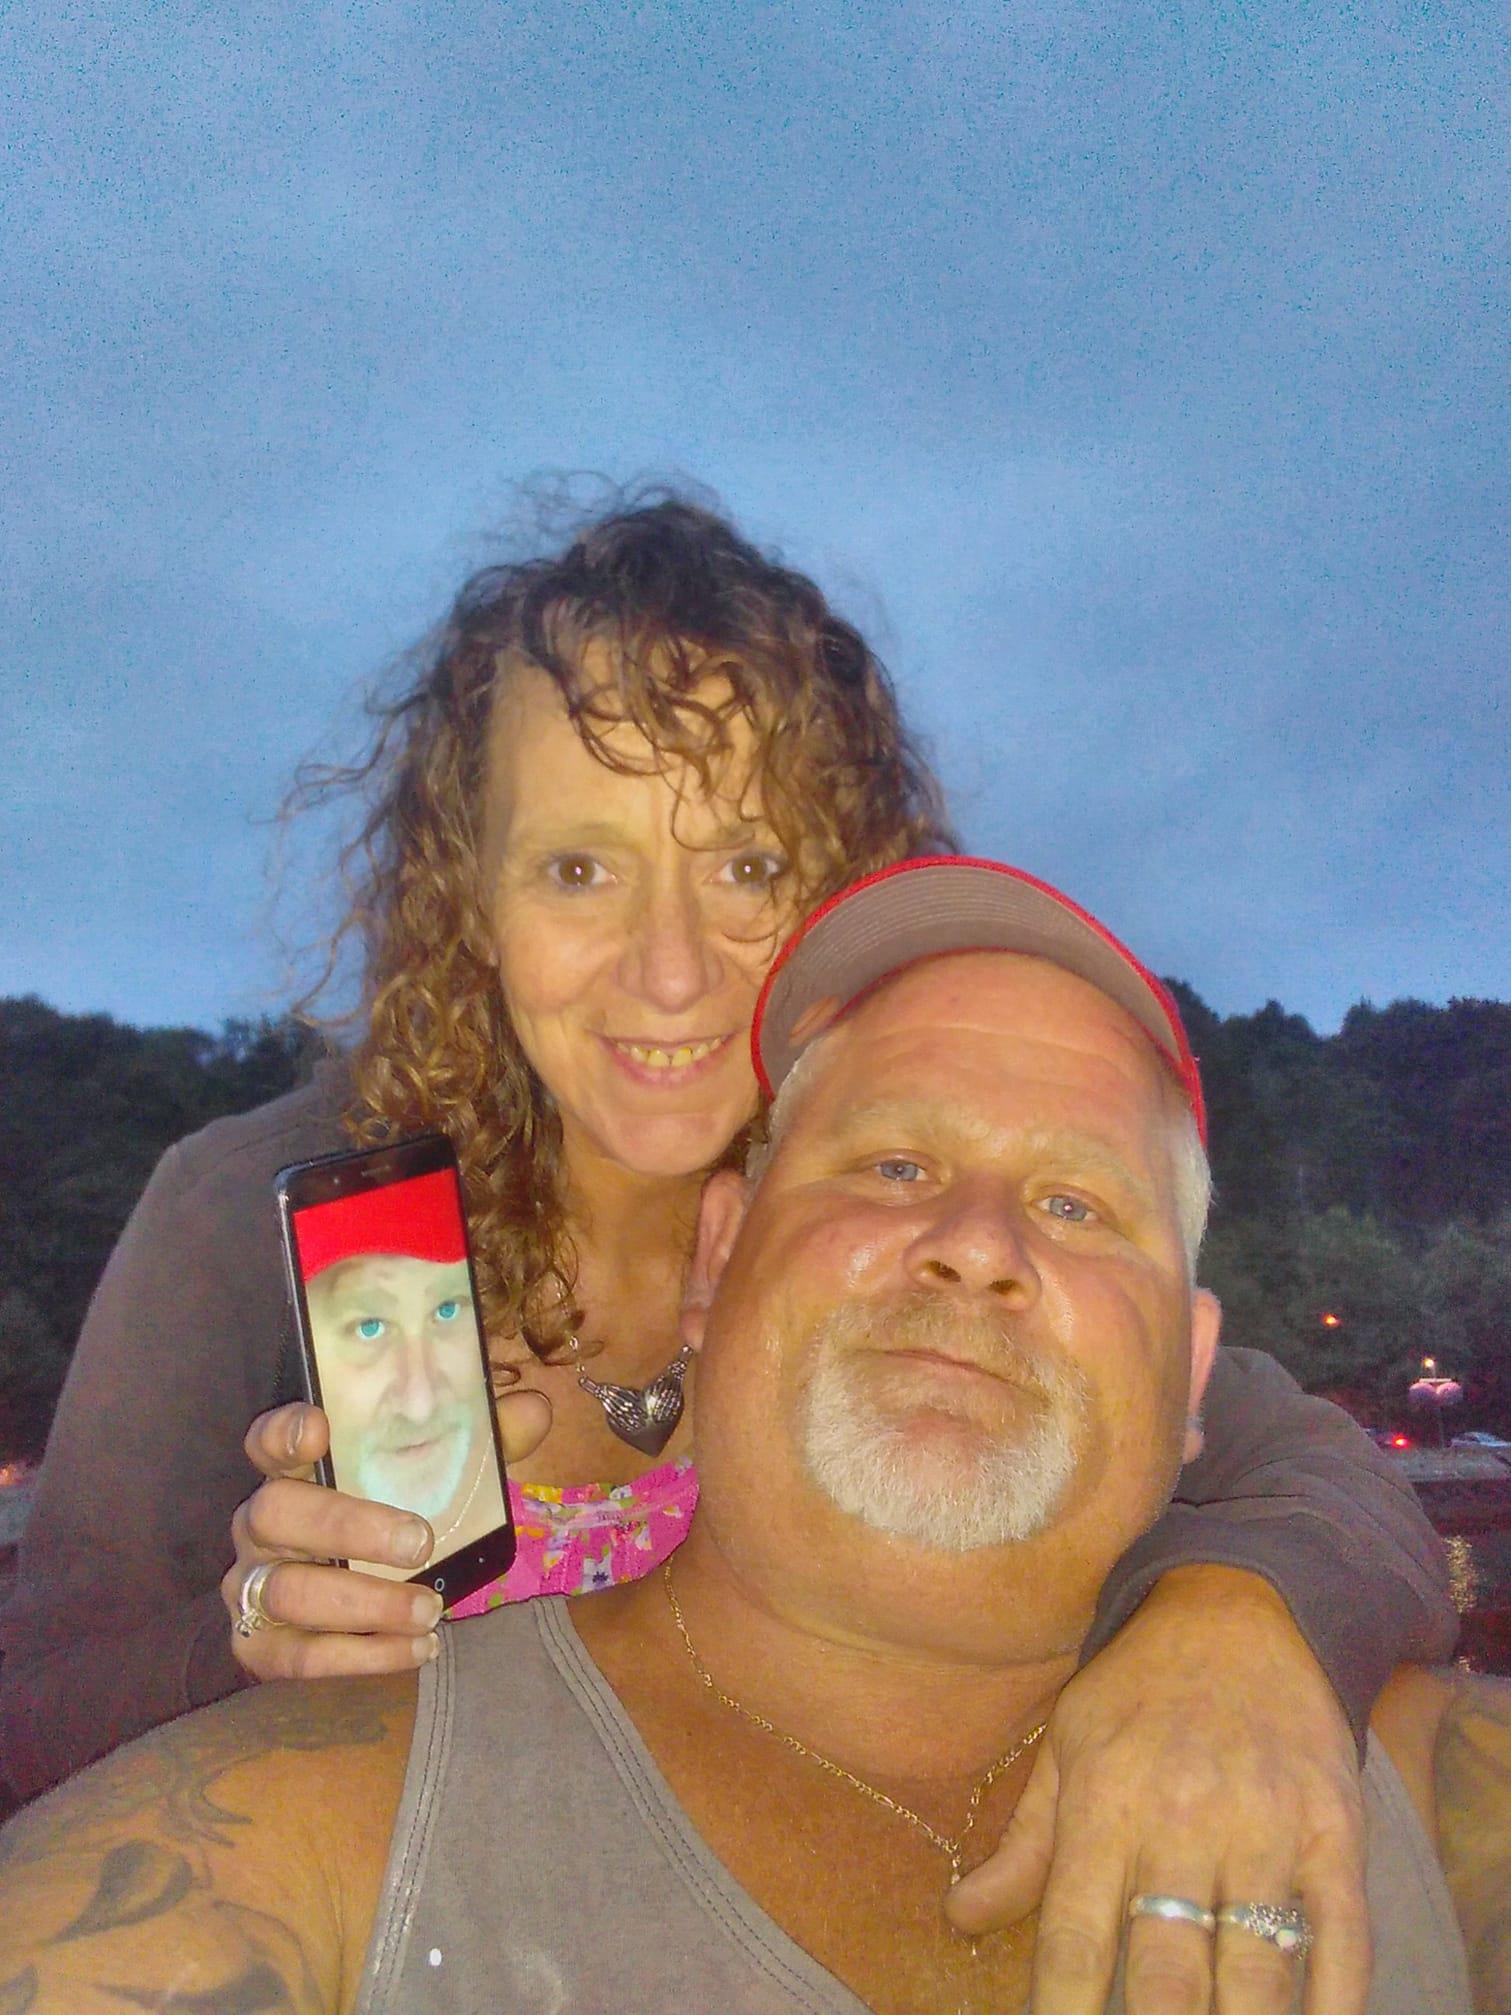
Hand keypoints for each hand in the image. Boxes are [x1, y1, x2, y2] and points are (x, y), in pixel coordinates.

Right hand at [222, 1392, 551, 1681]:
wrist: (342, 1610)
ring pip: (287, 1591)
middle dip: (348, 1527)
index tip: (319, 1427)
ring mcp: (250, 1586)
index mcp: (294, 1470)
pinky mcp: (259, 1647)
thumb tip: (534, 1410)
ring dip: (364, 1603)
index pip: (267, 1439)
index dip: (282, 1432)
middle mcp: (260, 1524)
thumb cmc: (391, 1522)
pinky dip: (362, 1656)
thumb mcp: (434, 1477)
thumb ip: (480, 1441)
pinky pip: (299, 1656)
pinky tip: (417, 1650)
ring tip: (430, 1610)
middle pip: (275, 1511)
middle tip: (420, 1543)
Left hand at [946, 1565, 1369, 2013]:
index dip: (1063, 2012)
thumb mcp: (1067, 1747)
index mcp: (1106, 1803)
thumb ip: (1024, 1846)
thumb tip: (959, 1919)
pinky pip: (1343, 1942)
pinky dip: (1333, 2004)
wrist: (1246, 1606)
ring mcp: (1267, 1830)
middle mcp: (1184, 1821)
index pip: (1076, 1940)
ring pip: (1257, 1973)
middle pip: (1167, 1973)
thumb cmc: (1139, 1687)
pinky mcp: (1337, 1834)